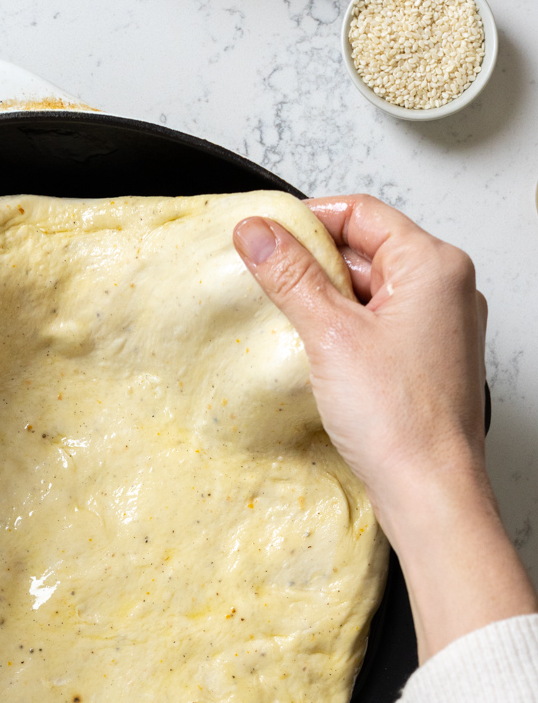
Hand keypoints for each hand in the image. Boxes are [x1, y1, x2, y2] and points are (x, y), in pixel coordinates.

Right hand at [234, 195, 536, 660]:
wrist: (430, 490)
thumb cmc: (401, 421)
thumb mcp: (329, 334)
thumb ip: (289, 275)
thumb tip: (255, 232)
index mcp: (435, 265)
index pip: (361, 212)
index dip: (307, 218)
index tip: (265, 235)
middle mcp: (448, 289)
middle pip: (367, 249)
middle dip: (315, 265)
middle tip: (270, 284)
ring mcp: (442, 327)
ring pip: (373, 290)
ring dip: (329, 302)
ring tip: (297, 329)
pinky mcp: (430, 361)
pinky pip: (382, 325)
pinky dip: (348, 331)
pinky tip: (322, 357)